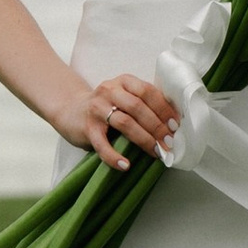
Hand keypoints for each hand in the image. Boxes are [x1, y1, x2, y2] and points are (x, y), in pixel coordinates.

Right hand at [61, 70, 178, 168]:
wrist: (71, 110)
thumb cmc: (106, 107)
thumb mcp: (124, 97)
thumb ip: (143, 103)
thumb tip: (172, 124)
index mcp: (124, 82)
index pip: (147, 91)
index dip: (163, 108)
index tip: (175, 124)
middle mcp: (109, 91)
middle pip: (137, 107)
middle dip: (157, 126)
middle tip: (169, 141)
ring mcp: (97, 109)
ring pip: (124, 123)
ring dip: (143, 139)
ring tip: (156, 152)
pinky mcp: (87, 128)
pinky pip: (102, 144)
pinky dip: (114, 156)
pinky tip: (125, 165)